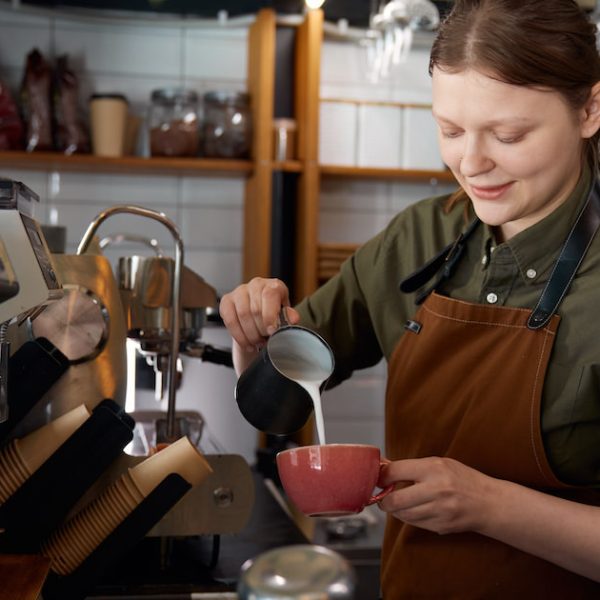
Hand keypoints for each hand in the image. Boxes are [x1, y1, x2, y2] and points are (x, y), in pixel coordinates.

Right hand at [219, 277, 299, 352]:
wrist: (261, 318)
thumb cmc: (275, 315)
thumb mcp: (286, 316)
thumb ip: (289, 317)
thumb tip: (293, 318)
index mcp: (274, 286)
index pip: (269, 296)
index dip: (270, 316)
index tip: (272, 331)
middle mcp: (256, 284)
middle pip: (255, 309)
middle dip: (261, 330)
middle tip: (265, 341)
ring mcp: (240, 291)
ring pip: (242, 315)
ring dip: (250, 335)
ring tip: (257, 343)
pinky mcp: (226, 301)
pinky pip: (229, 319)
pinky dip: (238, 335)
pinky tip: (246, 343)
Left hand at [377, 456, 498, 534]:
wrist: (489, 502)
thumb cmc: (462, 479)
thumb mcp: (439, 463)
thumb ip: (412, 467)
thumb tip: (383, 468)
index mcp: (433, 468)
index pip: (395, 471)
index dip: (381, 476)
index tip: (378, 479)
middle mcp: (436, 489)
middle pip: (395, 500)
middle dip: (383, 501)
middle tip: (382, 498)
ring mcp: (439, 511)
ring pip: (402, 515)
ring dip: (396, 510)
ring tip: (398, 503)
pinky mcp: (441, 526)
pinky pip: (414, 524)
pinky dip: (409, 518)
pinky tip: (414, 510)